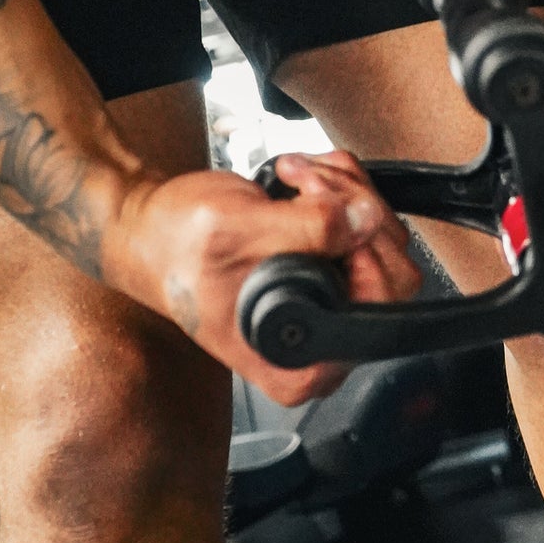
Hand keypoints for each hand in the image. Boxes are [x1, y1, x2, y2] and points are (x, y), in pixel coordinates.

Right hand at [102, 149, 420, 404]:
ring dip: (346, 190)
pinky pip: (368, 223)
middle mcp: (323, 345)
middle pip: (393, 269)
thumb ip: (308, 228)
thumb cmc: (175, 247)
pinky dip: (342, 188)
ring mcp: (332, 307)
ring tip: (297, 179)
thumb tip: (366, 219)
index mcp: (298, 363)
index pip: (380, 312)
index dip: (363, 252)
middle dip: (353, 207)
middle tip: (306, 183)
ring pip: (384, 238)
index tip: (325, 219)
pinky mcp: (334, 272)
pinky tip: (303, 183)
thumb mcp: (236, 230)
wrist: (151, 232)